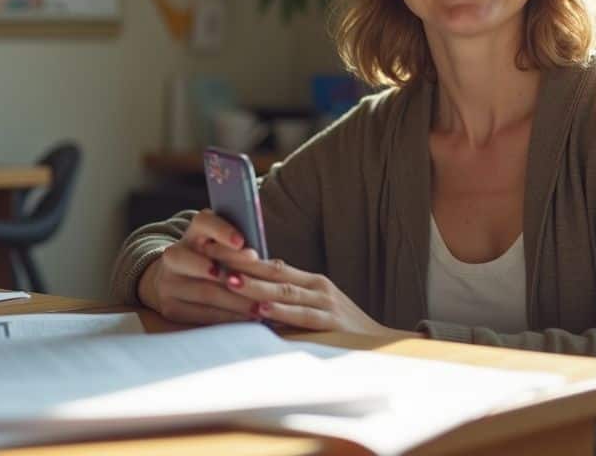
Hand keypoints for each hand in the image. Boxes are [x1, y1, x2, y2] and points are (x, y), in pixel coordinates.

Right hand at [137, 209, 259, 324]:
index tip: (242, 241)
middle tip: (258, 282)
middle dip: (231, 272)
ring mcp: (168, 283)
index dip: (222, 230)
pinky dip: (228, 316)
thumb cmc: (211, 262)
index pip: (203, 222)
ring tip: (260, 306)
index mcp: (192, 233)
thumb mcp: (219, 248)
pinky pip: (202, 313)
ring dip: (236, 301)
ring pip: (204, 291)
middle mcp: (174, 255)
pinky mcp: (171, 307)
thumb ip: (237, 248)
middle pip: (201, 261)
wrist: (172, 282)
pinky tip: (246, 318)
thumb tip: (264, 261)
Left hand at [221, 256, 407, 338]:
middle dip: (241, 265)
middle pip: (273, 272)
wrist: (383, 345)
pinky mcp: (332, 324)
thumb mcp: (317, 308)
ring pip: (284, 292)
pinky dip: (280, 312)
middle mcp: (317, 287)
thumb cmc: (343, 330)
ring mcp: (326, 304)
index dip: (243, 257)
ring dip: (255, 286)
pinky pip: (302, 316)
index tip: (216, 251)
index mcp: (312, 281)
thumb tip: (254, 296)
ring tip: (228, 280)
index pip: (272, 264)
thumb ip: (291, 300)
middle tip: (212, 258)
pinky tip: (261, 309)